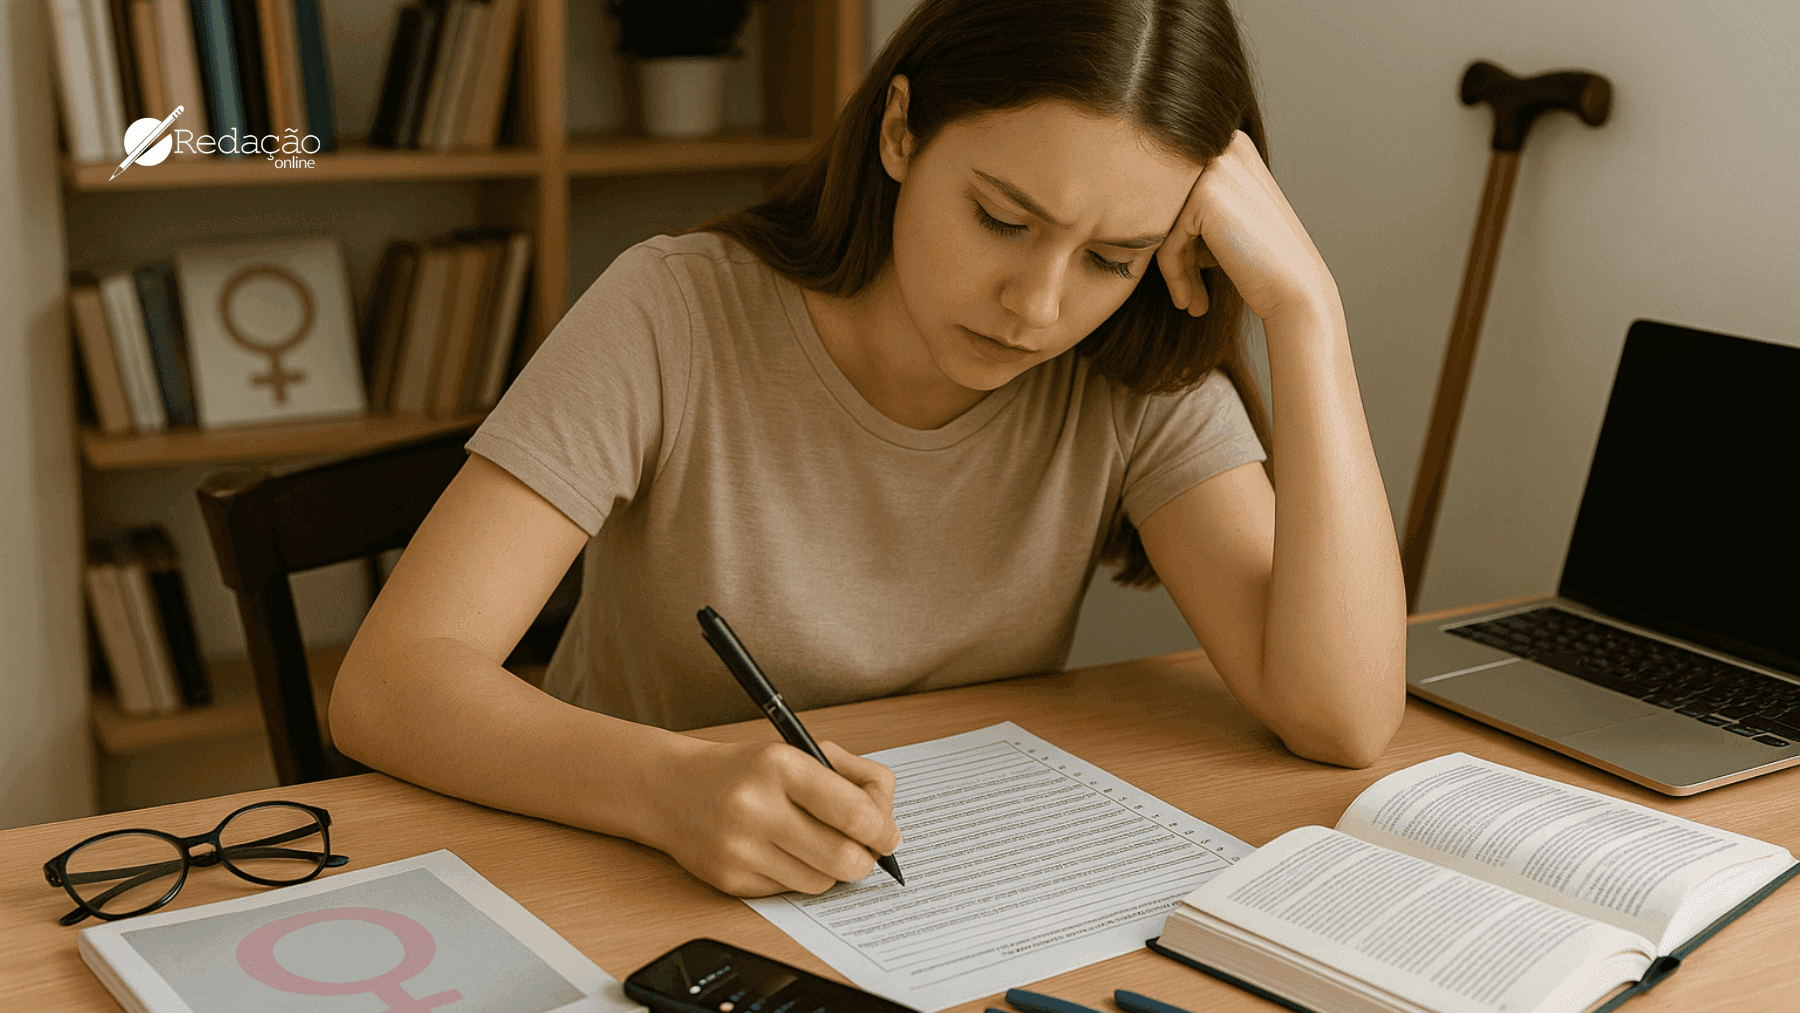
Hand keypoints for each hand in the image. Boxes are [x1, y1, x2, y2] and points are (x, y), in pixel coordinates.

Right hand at [646, 739, 901, 896]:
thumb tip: (886, 827)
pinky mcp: (730, 880)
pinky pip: (789, 891)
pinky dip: (798, 877)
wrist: (671, 789)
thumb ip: (852, 778)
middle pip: (843, 858)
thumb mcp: (798, 752)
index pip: (854, 812)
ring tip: (815, 845)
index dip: (883, 831)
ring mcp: (740, 848)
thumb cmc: (747, 771)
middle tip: (863, 850)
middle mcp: (757, 806)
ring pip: (820, 882)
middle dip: (865, 859)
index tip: (889, 836)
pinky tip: (781, 853)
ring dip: (830, 870)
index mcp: (780, 765)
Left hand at [1155, 130, 1336, 323]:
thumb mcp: (1229, 217)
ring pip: (1166, 222)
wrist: (1297, 288)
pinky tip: (1188, 302)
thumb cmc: (1266, 260)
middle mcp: (1226, 145)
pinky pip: (1167, 240)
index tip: (1194, 273)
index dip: (1183, 235)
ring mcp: (1215, 167)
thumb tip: (1149, 207)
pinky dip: (1174, 275)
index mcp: (1234, 144)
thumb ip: (1196, 204)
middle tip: (1187, 295)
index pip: (1182, 189)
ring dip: (1176, 268)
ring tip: (1190, 302)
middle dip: (1177, 251)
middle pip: (1172, 203)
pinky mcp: (1203, 195)